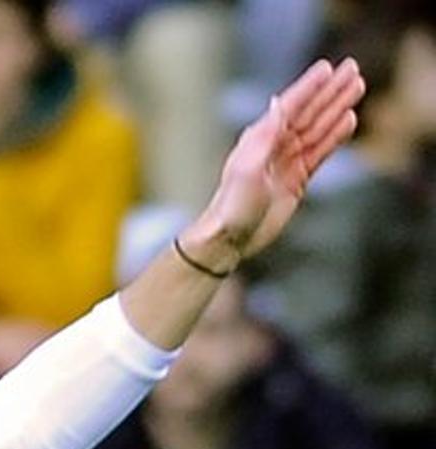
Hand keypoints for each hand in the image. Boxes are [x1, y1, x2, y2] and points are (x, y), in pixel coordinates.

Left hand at [187, 57, 363, 265]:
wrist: (231, 240)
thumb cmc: (233, 204)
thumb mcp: (248, 167)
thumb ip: (266, 135)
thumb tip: (278, 102)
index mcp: (260, 137)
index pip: (291, 105)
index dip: (310, 86)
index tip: (328, 68)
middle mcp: (275, 145)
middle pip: (309, 111)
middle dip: (331, 90)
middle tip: (353, 68)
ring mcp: (288, 161)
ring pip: (319, 128)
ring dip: (338, 108)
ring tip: (358, 86)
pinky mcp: (297, 179)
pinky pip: (321, 151)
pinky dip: (335, 136)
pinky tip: (349, 119)